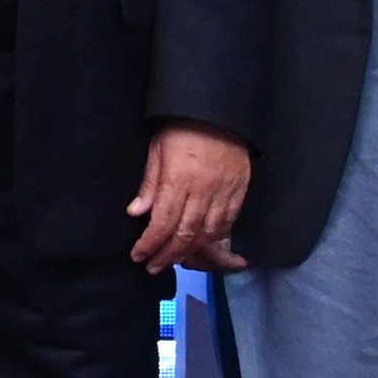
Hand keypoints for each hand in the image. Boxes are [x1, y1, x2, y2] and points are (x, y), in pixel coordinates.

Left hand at [127, 121, 250, 277]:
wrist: (219, 111)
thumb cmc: (183, 128)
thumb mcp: (158, 150)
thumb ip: (150, 184)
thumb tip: (137, 213)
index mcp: (179, 180)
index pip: (163, 223)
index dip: (150, 244)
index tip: (139, 255)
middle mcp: (203, 191)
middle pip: (185, 235)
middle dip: (168, 255)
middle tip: (154, 267)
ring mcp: (224, 193)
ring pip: (208, 234)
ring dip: (191, 252)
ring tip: (175, 261)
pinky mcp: (240, 190)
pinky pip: (228, 223)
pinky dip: (215, 239)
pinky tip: (203, 245)